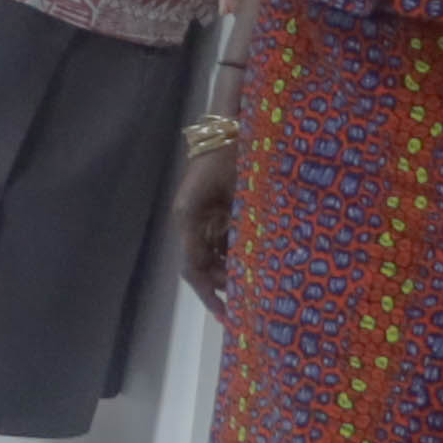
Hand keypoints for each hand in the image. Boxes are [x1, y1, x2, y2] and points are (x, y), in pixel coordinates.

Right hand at [175, 133, 245, 313]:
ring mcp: (203, 215)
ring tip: (253, 287)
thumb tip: (236, 268)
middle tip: (247, 303)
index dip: (209, 294)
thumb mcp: (233, 195)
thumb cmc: (230, 158)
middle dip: (222, 285)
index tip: (226, 314)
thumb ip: (231, 231)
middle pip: (203, 266)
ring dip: (229, 270)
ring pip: (213, 254)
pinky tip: (253, 262)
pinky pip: (221, 238)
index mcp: (189, 220)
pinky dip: (234, 253)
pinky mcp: (215, 208)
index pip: (194, 269)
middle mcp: (192, 222)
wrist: (231, 127)